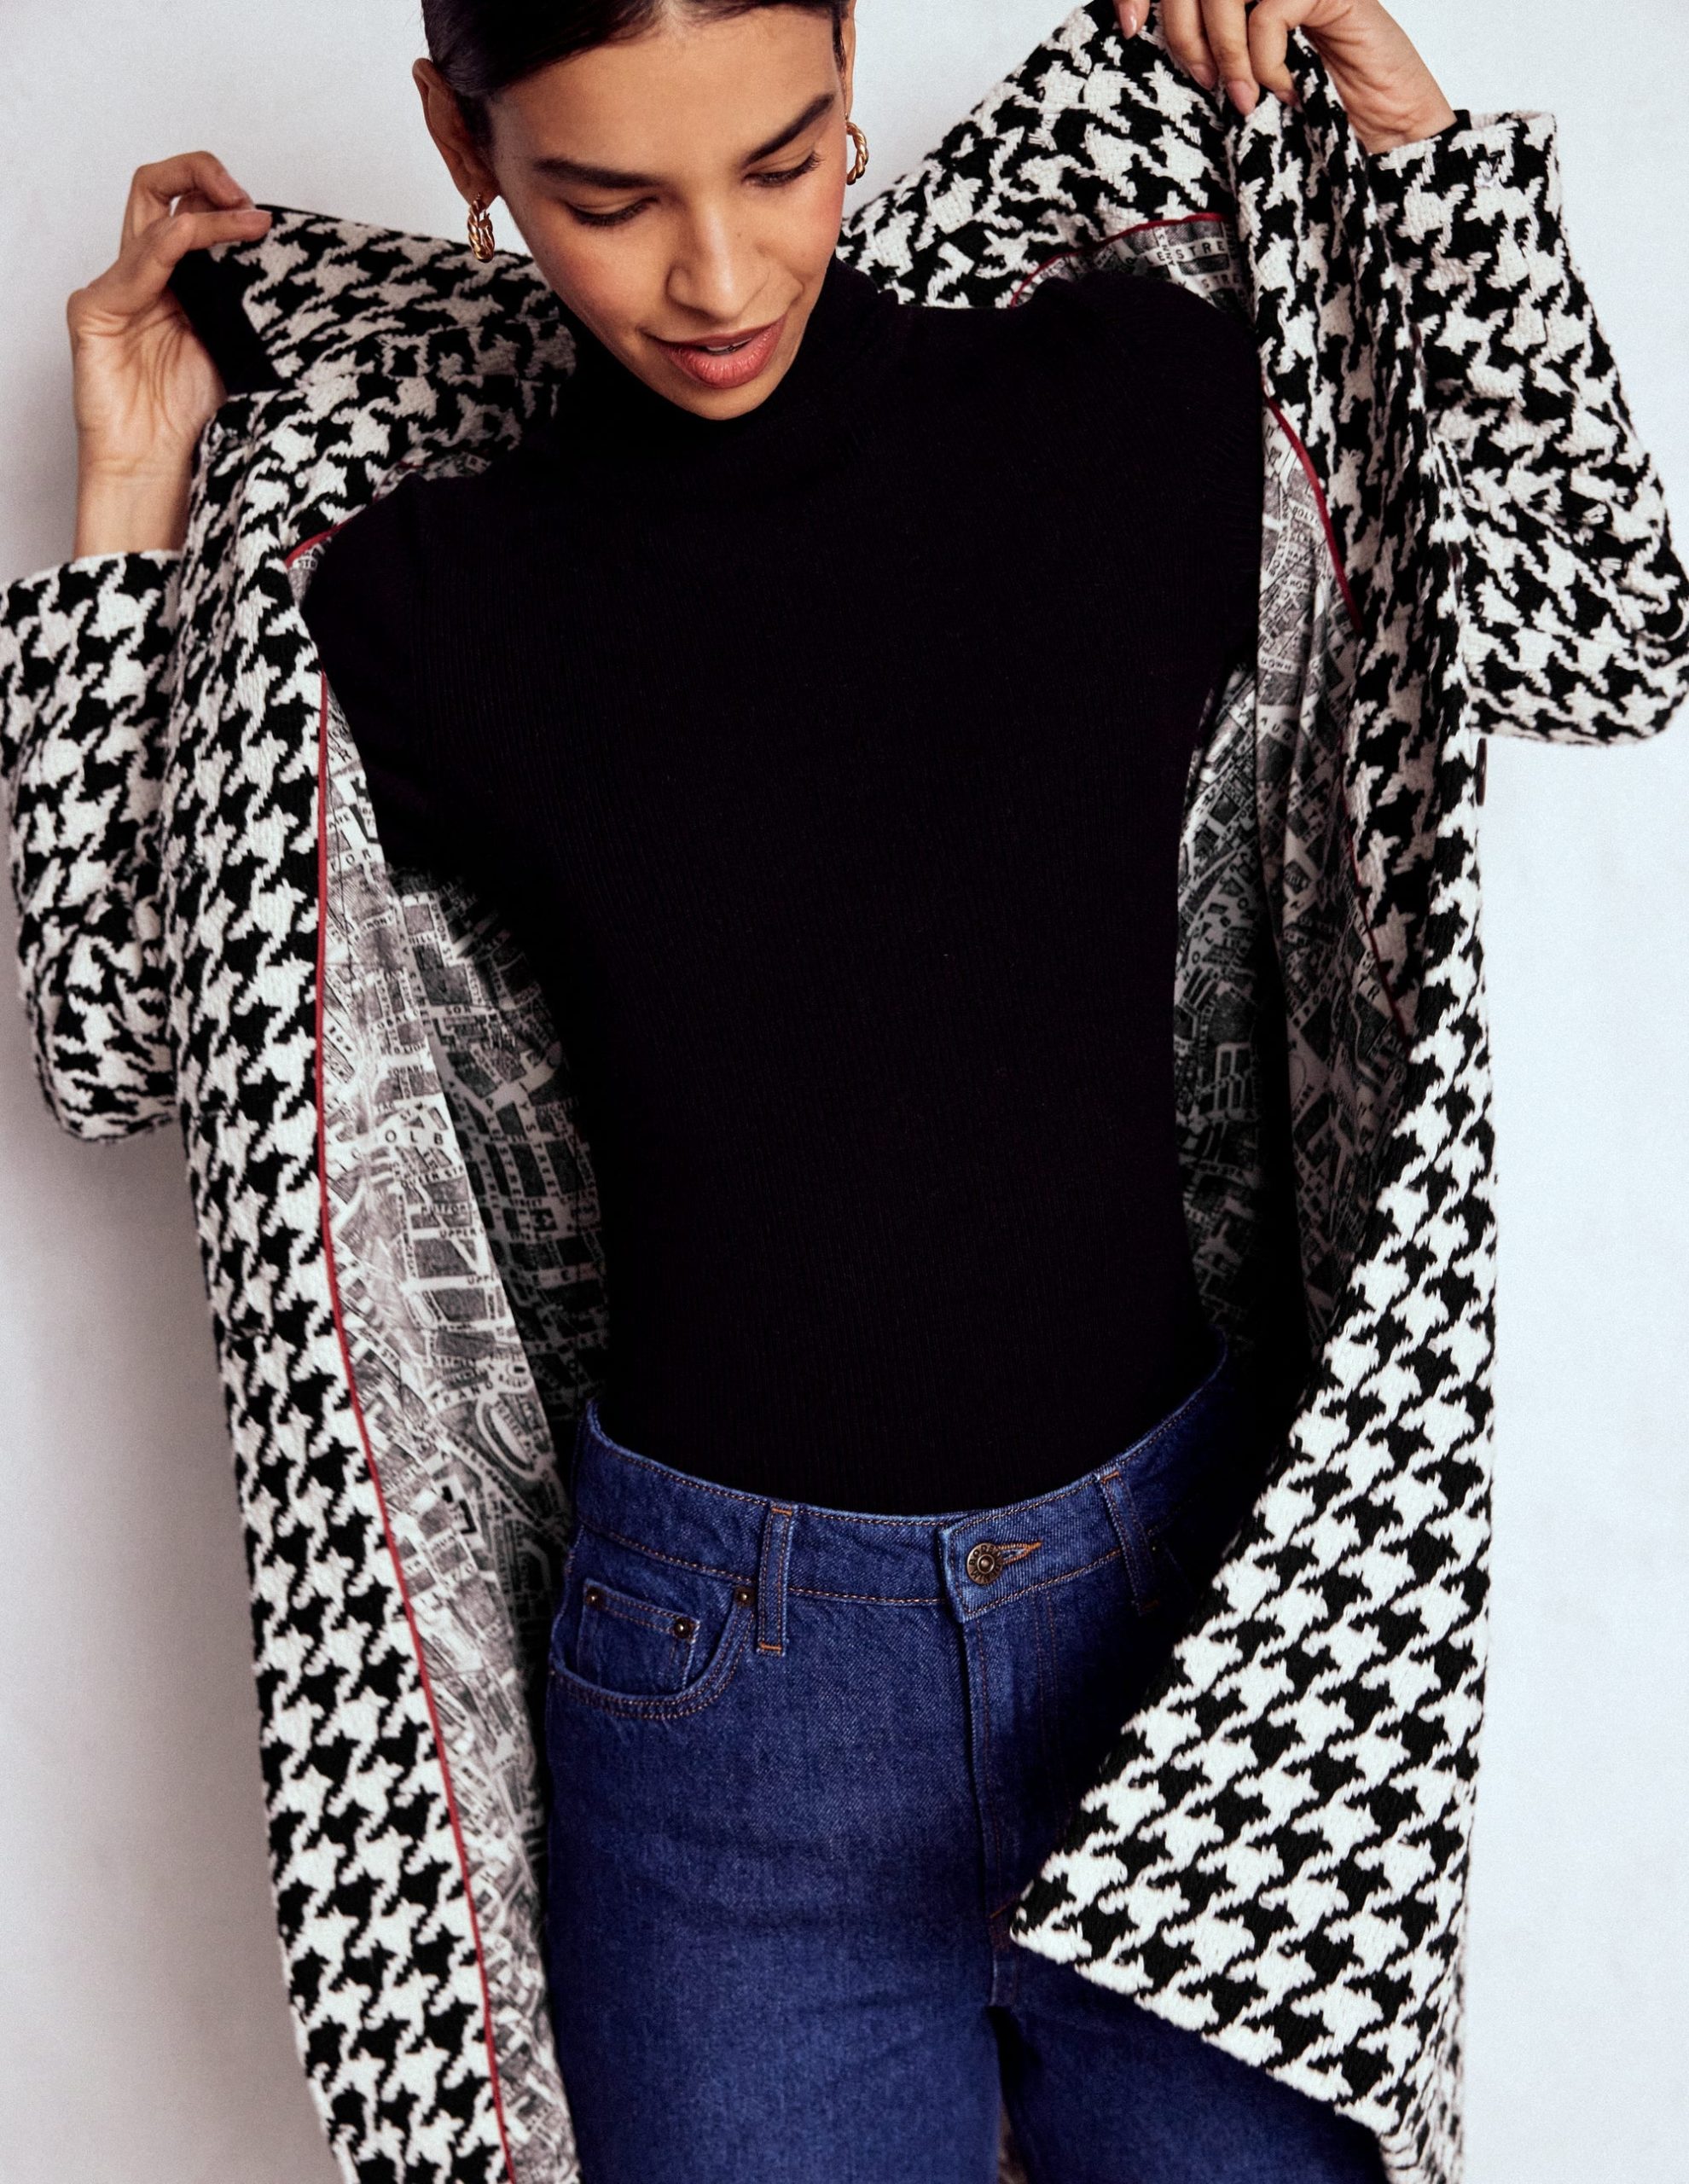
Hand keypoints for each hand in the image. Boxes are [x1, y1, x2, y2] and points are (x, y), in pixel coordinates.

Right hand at [68, 153, 270, 556]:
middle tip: (245, 197)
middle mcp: (143, 276)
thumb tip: (290, 270)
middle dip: (203, 172)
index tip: (267, 218)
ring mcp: (116, 289)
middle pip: (158, 188)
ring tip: (247, 218)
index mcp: (176, 284)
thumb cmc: (192, 421)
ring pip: (150, 210)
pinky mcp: (95, 309)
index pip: (190, 209)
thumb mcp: (236, 349)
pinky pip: (140, 261)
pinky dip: (181, 243)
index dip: (224, 198)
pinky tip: (213, 245)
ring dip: (203, 207)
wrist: (157, 471)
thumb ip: (246, 306)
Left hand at [1112, 0, 1455, 154]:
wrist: (1384, 148)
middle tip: (1200, 82)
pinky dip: (1263, 57)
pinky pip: (1270, 9)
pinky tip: (1285, 90)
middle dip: (1181, 27)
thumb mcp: (1239, 95)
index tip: (1126, 27)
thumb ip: (1204, 62)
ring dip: (1222, 47)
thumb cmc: (1312, 125)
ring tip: (1241, 97)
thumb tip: (1138, 41)